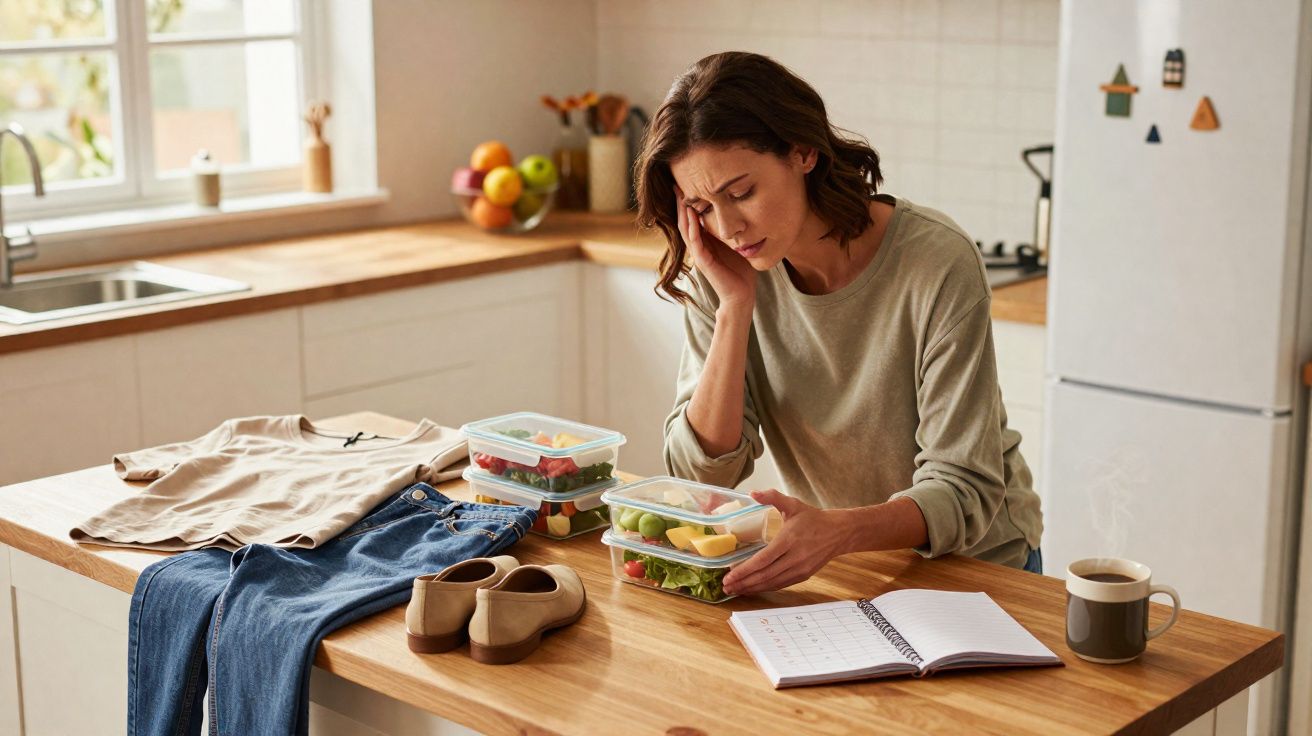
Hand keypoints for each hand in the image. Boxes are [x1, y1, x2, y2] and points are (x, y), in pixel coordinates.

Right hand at [674, 185, 756, 311]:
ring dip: (682, 211)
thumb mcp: (736, 244)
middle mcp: (698, 247)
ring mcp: (699, 254)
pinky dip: (692, 227)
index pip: (692, 218)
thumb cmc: (740, 270)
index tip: (686, 183)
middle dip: (680, 202)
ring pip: (686, 229)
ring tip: (680, 193)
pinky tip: (691, 214)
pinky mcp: (704, 262)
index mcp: (705, 241)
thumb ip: (732, 231)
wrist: (741, 295)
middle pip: (684, 220)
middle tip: (676, 182)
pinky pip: (695, 242)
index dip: (688, 202)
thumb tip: (740, 211)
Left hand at [721, 490, 843, 595]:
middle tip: (726, 586)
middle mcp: (795, 558)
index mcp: (789, 540)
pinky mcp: (804, 575)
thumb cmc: (813, 518)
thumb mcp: (793, 503)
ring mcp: (800, 569)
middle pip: (765, 575)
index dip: (744, 570)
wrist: (839, 532)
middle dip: (743, 583)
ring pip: (772, 583)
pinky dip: (765, 588)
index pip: (763, 559)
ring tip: (735, 590)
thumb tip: (752, 492)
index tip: (728, 576)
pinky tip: (753, 588)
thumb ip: (772, 496)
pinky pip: (781, 584)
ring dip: (752, 588)